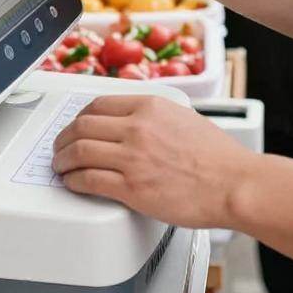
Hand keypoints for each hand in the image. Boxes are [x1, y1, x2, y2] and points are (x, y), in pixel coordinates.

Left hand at [53, 95, 255, 228]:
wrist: (233, 183)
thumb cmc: (217, 157)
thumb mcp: (183, 117)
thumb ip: (154, 117)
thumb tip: (132, 124)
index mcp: (150, 105)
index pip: (98, 104)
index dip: (79, 117)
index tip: (76, 126)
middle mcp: (138, 127)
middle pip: (82, 125)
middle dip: (64, 138)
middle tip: (59, 147)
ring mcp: (133, 157)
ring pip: (79, 151)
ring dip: (62, 160)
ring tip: (60, 167)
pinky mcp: (132, 188)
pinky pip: (88, 180)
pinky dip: (73, 181)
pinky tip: (73, 183)